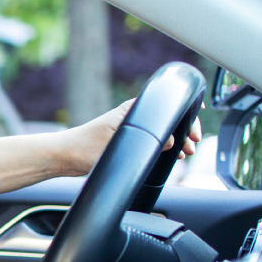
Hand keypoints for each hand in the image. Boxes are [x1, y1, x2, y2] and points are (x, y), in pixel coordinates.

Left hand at [56, 99, 201, 175]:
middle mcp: (133, 116)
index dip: (185, 116)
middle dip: (185, 131)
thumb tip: (172, 141)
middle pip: (167, 119)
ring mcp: (131, 128)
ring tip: (186, 152)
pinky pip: (154, 140)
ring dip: (177, 140)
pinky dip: (166, 146)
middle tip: (193, 147)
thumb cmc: (85, 147)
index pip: (166, 105)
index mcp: (132, 110)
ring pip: (162, 130)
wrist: (65, 156)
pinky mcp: (127, 140)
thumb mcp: (118, 144)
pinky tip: (173, 155)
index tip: (195, 130)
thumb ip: (146, 142)